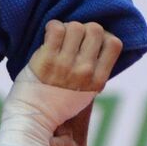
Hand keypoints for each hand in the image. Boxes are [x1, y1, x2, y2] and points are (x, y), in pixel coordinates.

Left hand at [0, 21, 119, 145]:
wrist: (32, 118)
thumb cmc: (56, 104)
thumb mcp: (85, 93)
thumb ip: (95, 71)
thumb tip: (99, 39)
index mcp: (97, 80)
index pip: (113, 43)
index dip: (102, 36)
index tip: (90, 42)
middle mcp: (84, 72)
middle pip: (94, 30)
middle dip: (83, 29)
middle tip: (72, 39)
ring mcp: (65, 65)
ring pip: (75, 27)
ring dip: (66, 28)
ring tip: (59, 38)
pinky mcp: (46, 60)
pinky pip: (56, 28)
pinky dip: (52, 27)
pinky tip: (49, 35)